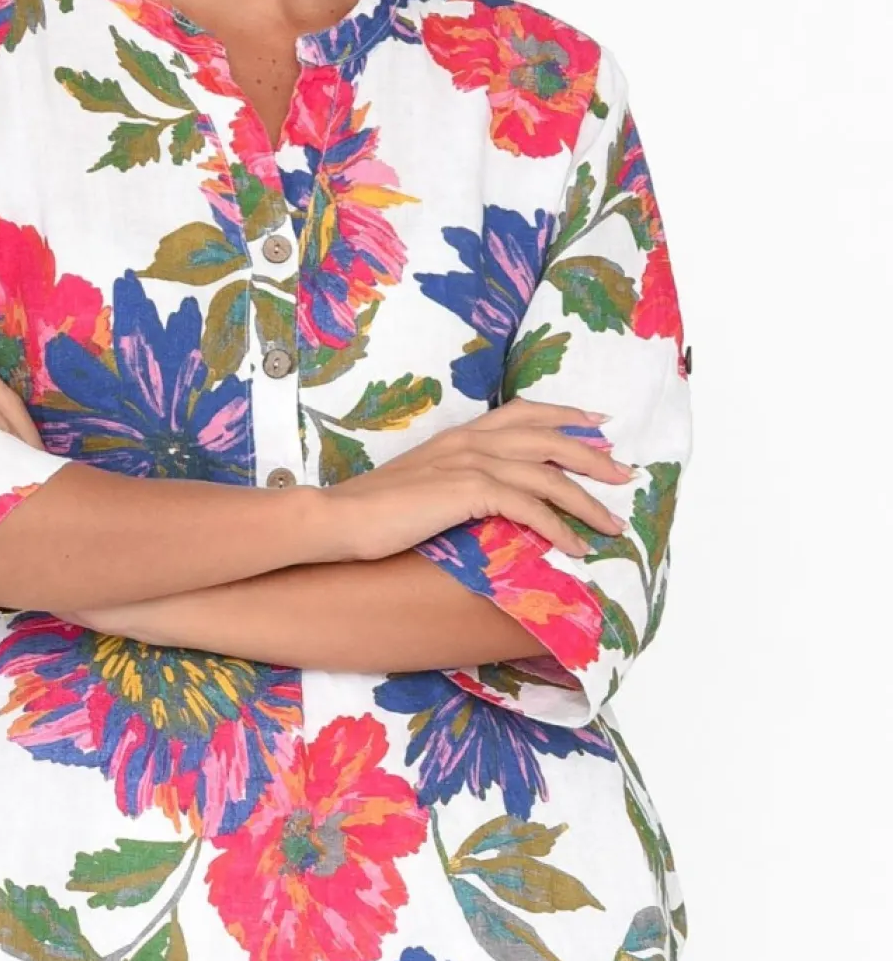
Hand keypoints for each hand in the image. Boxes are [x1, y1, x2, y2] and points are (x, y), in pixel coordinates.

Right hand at [319, 398, 636, 561]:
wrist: (338, 519)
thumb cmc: (370, 511)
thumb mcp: (420, 486)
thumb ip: (454, 483)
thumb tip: (481, 502)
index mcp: (458, 435)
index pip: (522, 413)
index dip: (564, 416)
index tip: (596, 424)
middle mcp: (469, 441)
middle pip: (547, 439)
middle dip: (591, 456)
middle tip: (622, 474)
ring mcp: (470, 463)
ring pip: (546, 475)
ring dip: (585, 501)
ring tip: (611, 524)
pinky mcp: (469, 491)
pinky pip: (529, 507)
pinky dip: (557, 527)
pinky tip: (574, 547)